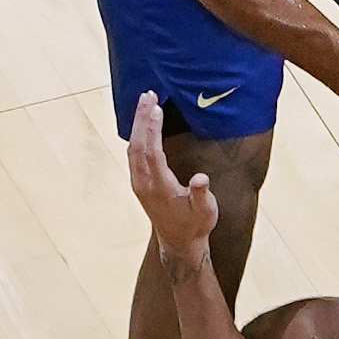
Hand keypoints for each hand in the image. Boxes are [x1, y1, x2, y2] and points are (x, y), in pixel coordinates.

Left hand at [128, 93, 218, 267]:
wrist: (179, 243)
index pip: (153, 153)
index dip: (153, 129)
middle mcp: (144, 184)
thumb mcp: (206, 212)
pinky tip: (142, 124)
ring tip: (145, 102)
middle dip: (141, 118)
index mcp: (160, 188)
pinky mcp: (139, 183)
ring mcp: (139, 183)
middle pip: (138, 145)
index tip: (156, 107)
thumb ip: (201, 194)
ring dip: (138, 124)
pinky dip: (137, 135)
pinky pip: (134, 154)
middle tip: (148, 94)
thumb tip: (200, 178)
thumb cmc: (195, 225)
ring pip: (133, 148)